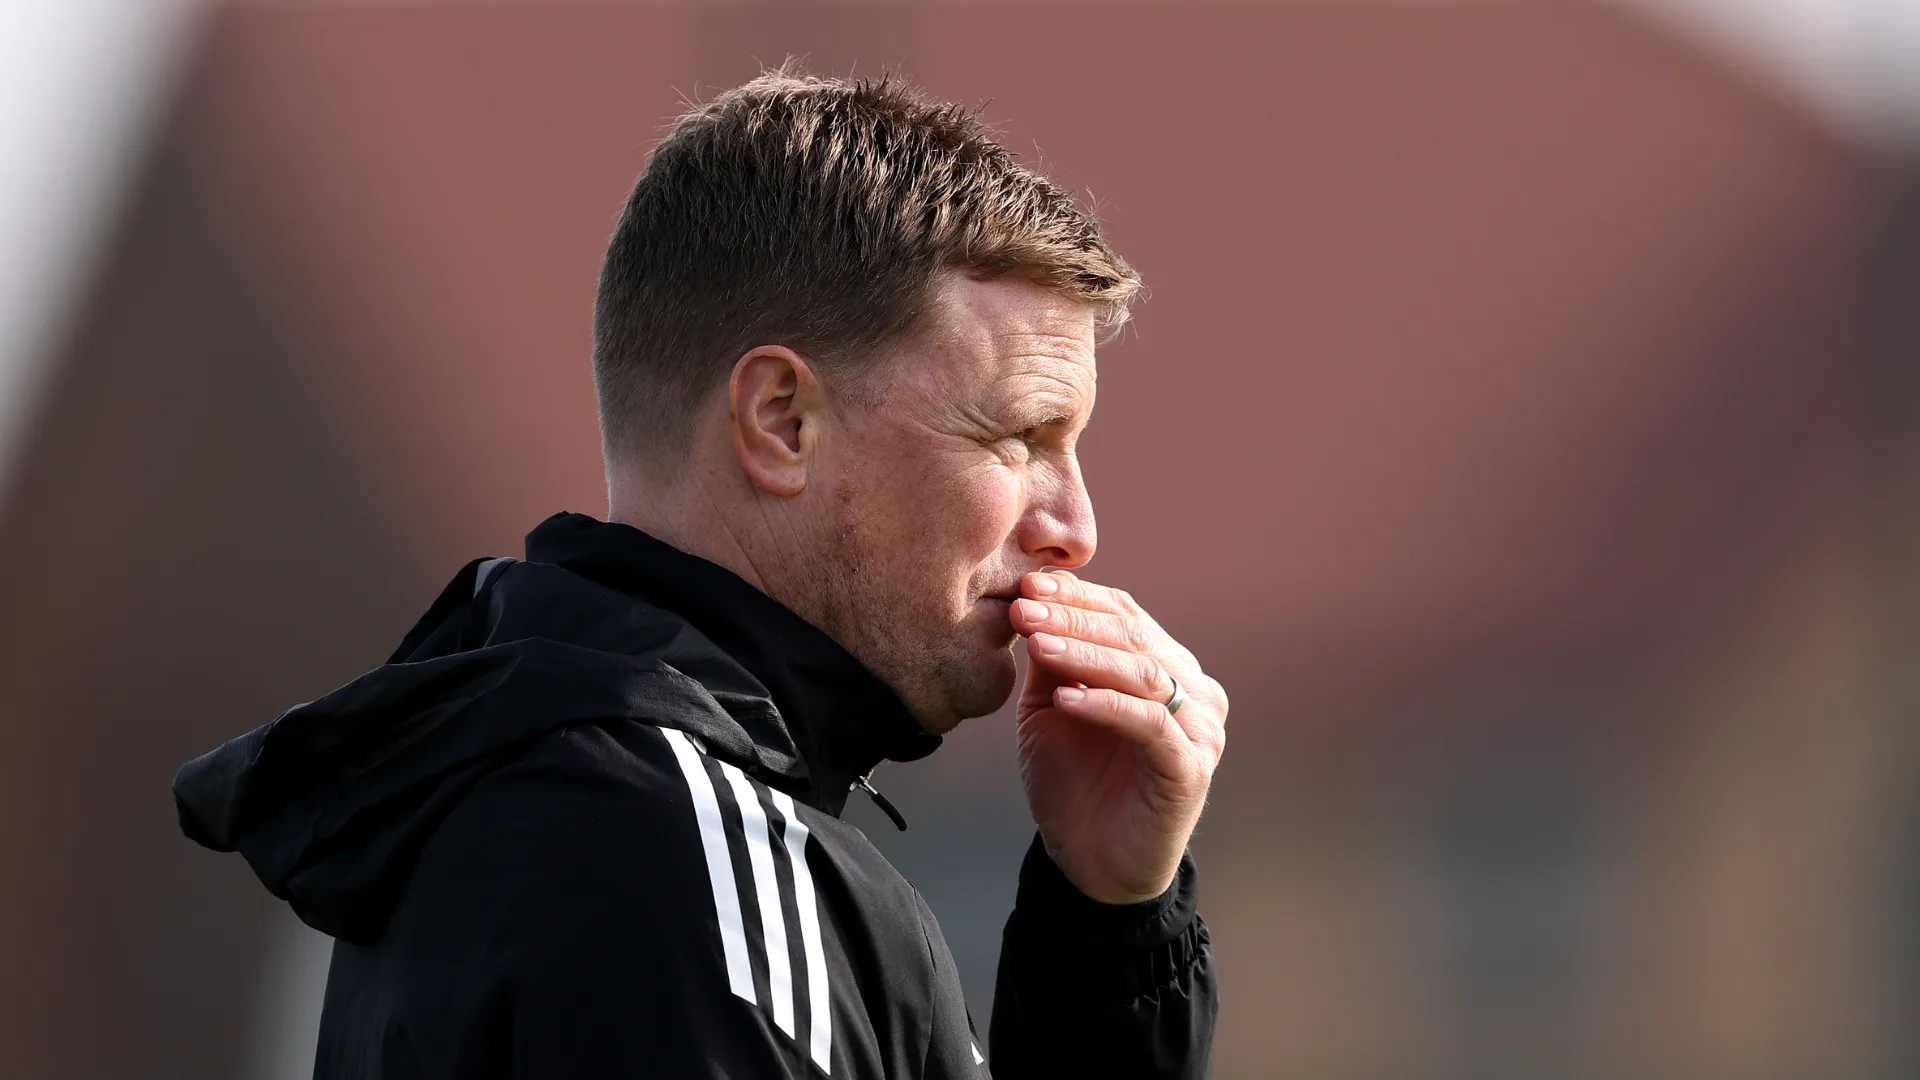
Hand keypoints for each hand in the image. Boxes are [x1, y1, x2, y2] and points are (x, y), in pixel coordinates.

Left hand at [1008, 571, 1227, 903]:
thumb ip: (1051, 660)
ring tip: (1036, 642)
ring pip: (1143, 673)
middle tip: (1024, 606)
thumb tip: (1030, 599)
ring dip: (1085, 654)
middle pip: (1134, 637)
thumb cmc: (1074, 784)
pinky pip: (1149, 724)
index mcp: (1166, 668)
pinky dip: (1106, 705)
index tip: (1027, 584)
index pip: (1125, 615)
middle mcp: (1194, 691)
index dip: (1078, 597)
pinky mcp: (1190, 768)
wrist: (1091, 865)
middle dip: (1074, 618)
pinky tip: (1066, 698)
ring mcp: (1199, 729)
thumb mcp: (1052, 710)